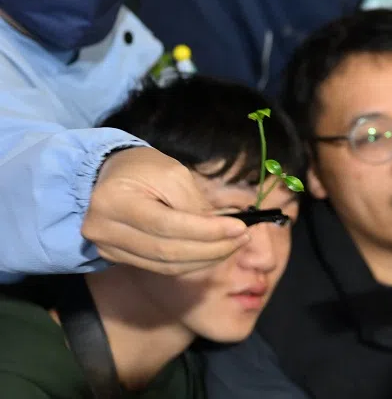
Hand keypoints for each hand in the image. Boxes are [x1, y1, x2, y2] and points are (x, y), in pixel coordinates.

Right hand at [82, 147, 250, 274]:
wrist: (108, 175)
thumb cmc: (143, 168)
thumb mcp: (171, 172)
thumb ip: (193, 203)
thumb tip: (221, 228)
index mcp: (114, 202)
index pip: (167, 225)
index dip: (206, 231)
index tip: (239, 227)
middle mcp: (104, 231)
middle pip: (167, 250)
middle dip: (211, 248)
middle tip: (242, 238)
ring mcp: (109, 248)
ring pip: (166, 265)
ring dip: (206, 259)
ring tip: (234, 245)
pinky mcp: (118, 257)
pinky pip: (161, 267)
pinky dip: (191, 263)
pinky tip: (213, 253)